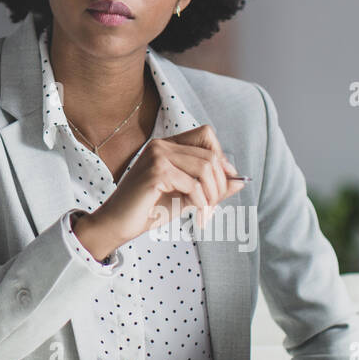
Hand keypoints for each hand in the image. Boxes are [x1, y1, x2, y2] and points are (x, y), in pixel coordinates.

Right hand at [74, 124, 244, 256]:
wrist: (117, 224)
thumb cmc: (148, 210)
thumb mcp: (186, 196)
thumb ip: (210, 186)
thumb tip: (240, 180)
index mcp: (166, 146)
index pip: (206, 135)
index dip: (221, 158)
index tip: (221, 185)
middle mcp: (161, 145)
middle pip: (211, 155)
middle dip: (220, 185)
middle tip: (212, 208)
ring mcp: (157, 156)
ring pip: (206, 168)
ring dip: (212, 196)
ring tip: (205, 213)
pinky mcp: (156, 172)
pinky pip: (194, 185)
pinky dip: (200, 203)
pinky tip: (195, 214)